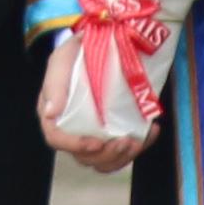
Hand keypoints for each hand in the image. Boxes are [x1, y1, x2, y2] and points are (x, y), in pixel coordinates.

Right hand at [38, 31, 146, 174]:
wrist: (99, 43)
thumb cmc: (76, 54)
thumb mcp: (61, 61)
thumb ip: (55, 84)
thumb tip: (51, 112)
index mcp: (54, 115)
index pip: (57, 139)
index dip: (76, 146)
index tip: (97, 142)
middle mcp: (73, 129)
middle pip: (85, 157)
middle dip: (107, 155)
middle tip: (125, 142)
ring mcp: (95, 132)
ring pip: (105, 160)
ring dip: (123, 157)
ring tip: (137, 142)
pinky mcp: (115, 130)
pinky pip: (125, 149)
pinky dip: (142, 144)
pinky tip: (152, 131)